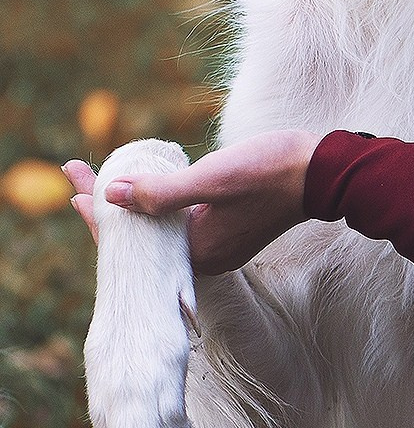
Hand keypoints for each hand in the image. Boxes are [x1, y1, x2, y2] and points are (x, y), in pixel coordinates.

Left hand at [64, 129, 320, 275]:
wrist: (325, 171)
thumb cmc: (272, 172)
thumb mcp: (213, 178)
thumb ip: (162, 191)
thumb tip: (111, 195)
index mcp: (199, 253)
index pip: (134, 241)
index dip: (99, 213)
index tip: (72, 185)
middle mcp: (207, 256)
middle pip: (144, 235)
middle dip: (109, 206)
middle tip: (76, 176)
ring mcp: (221, 243)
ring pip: (162, 228)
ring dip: (133, 202)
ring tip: (102, 181)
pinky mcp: (232, 228)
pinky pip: (181, 222)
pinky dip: (160, 204)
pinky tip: (149, 187)